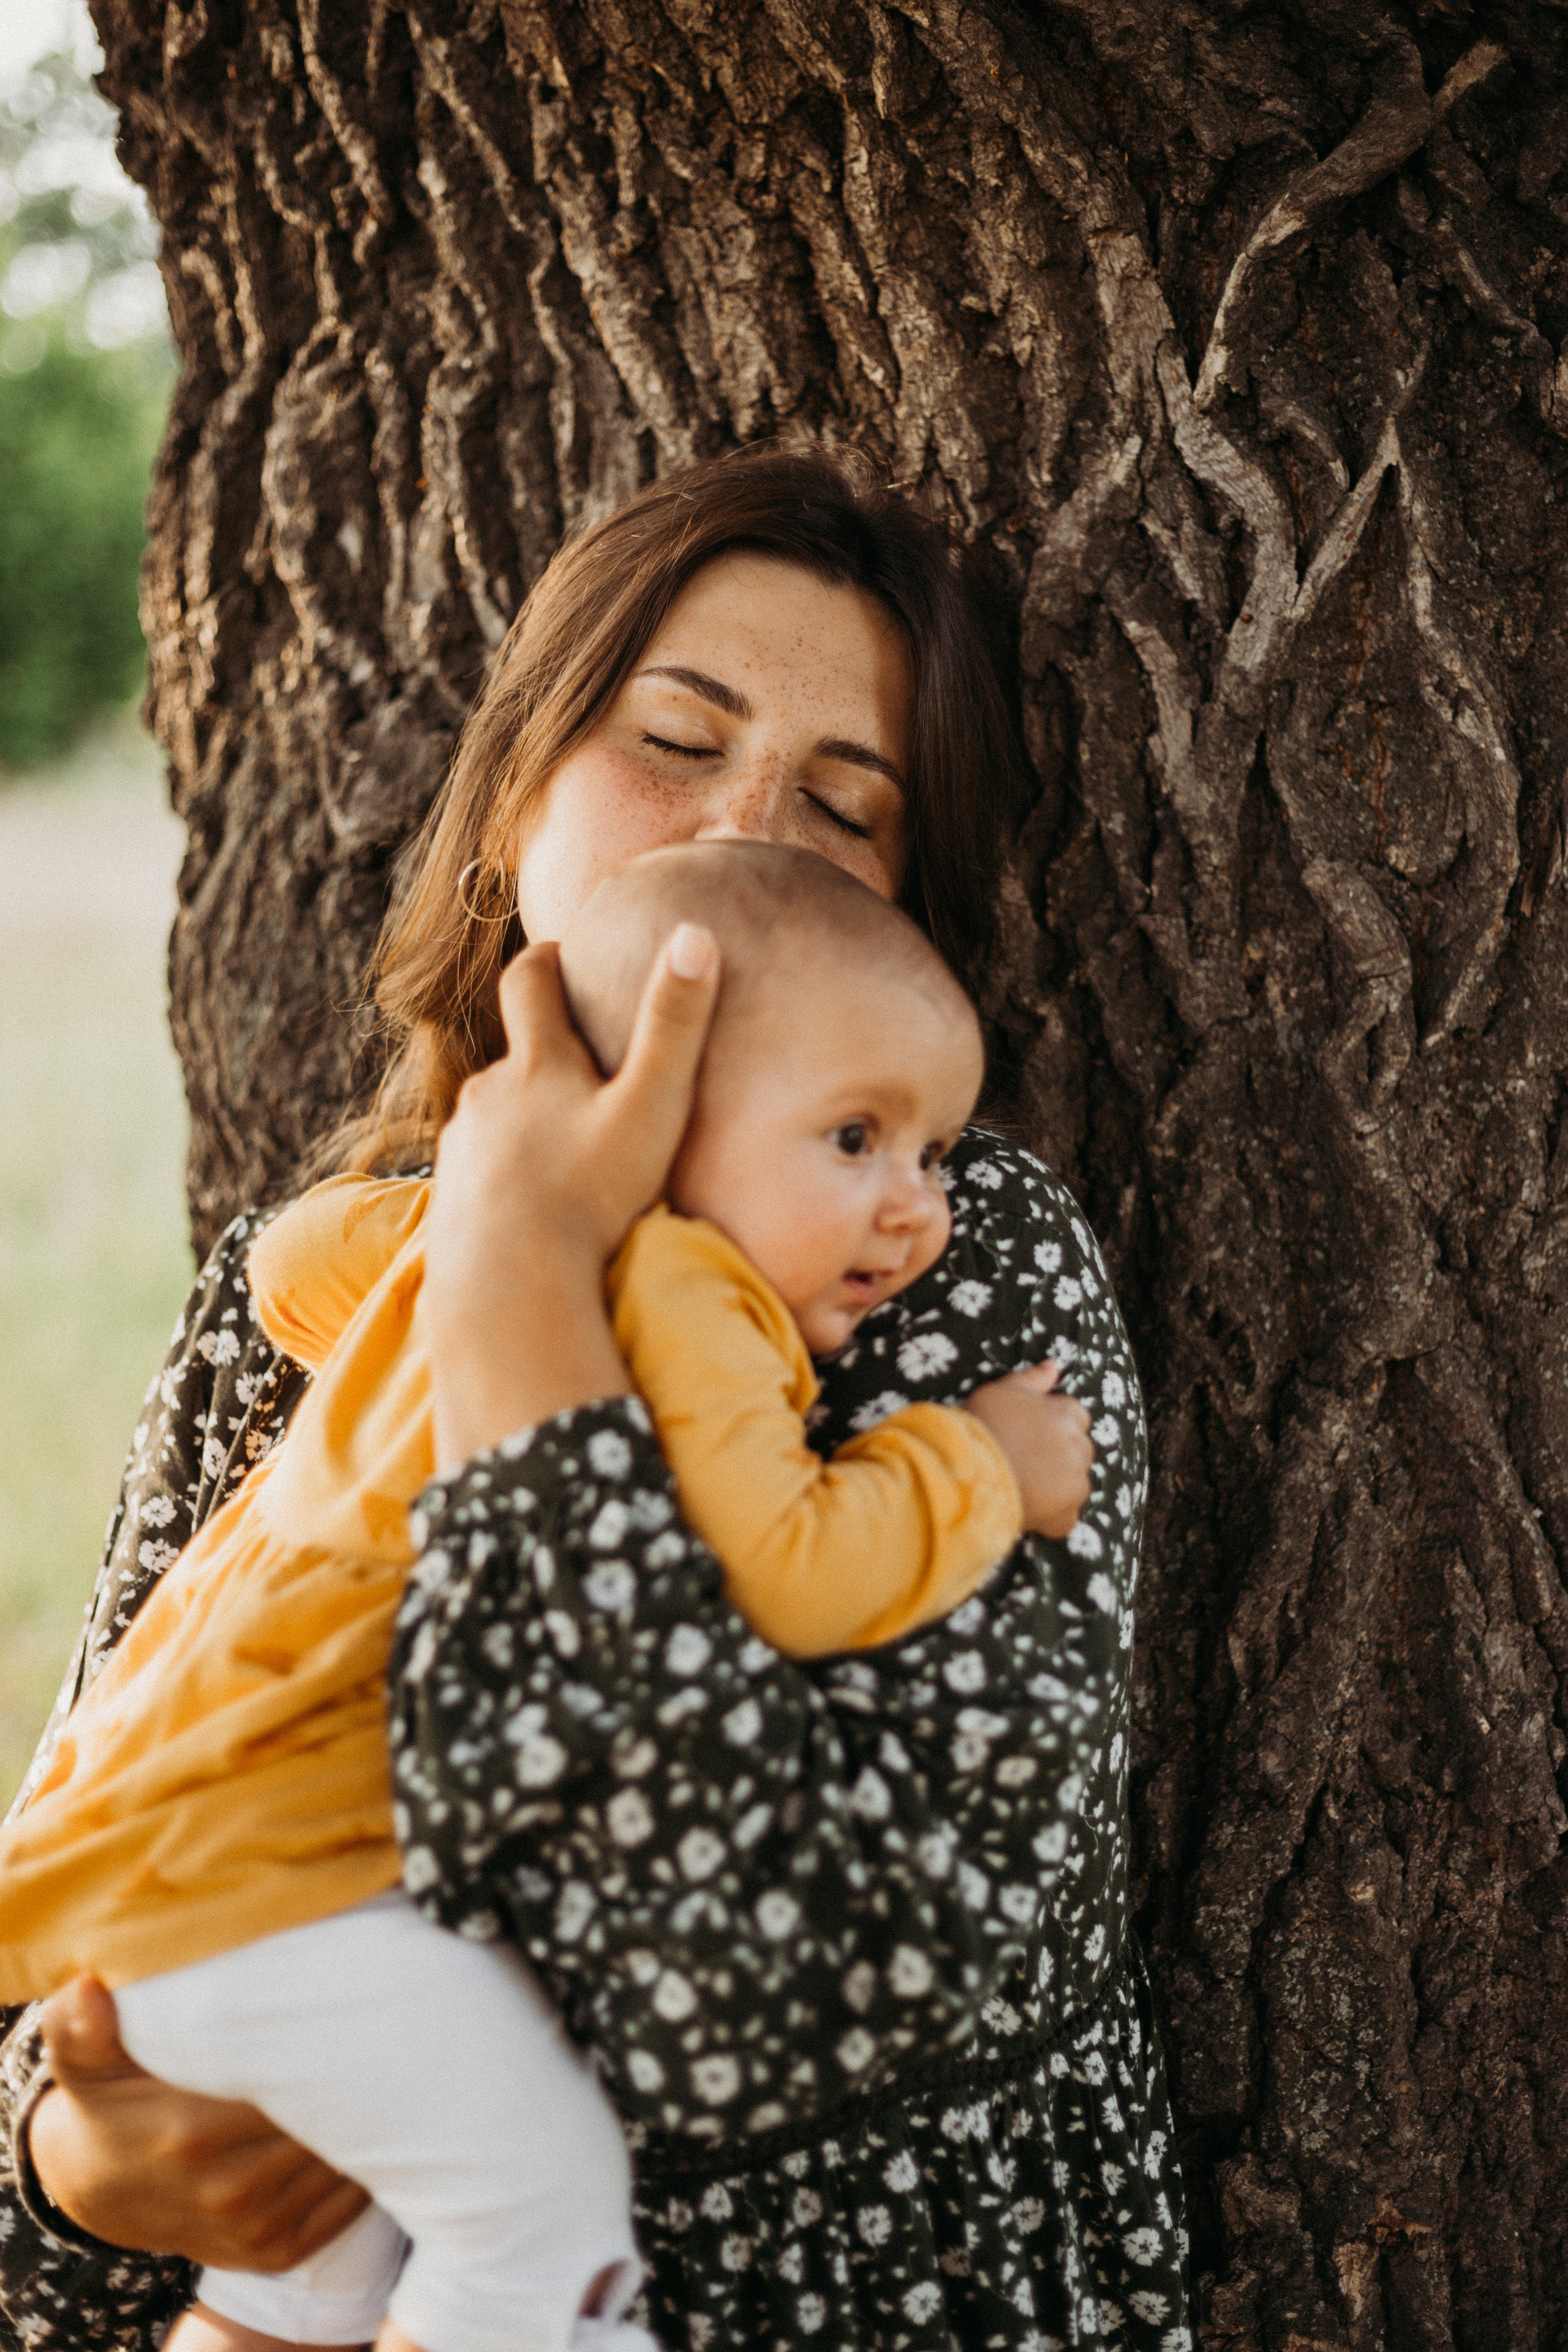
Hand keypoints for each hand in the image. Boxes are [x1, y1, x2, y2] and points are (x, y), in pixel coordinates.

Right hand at [29, 1975, 367, 2269]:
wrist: (105, 2191)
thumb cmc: (108, 2105)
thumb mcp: (85, 2061)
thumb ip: (80, 2026)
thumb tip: (87, 1990)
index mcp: (191, 2131)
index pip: (290, 2076)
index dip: (323, 2039)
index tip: (345, 2002)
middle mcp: (230, 2189)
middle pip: (327, 2118)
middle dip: (355, 2073)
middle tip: (376, 2025)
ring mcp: (257, 2229)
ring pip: (345, 2159)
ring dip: (366, 2117)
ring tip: (376, 2065)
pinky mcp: (279, 2252)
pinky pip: (348, 2203)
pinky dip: (364, 2165)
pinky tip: (363, 2124)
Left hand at [424, 925, 719, 1466]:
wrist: (507, 1285)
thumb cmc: (589, 1196)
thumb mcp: (650, 1108)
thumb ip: (673, 1026)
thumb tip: (694, 935)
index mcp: (536, 1064)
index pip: (529, 980)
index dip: (549, 959)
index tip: (566, 954)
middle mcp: (488, 1094)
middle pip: (515, 1053)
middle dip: (546, 1050)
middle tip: (587, 1062)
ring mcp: (463, 1146)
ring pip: (499, 1114)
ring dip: (529, 1118)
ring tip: (571, 1147)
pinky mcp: (451, 1196)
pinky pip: (483, 1168)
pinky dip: (510, 1172)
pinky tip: (537, 1203)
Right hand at [965, 1363, 1093, 1538]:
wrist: (967, 1470)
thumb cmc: (982, 1425)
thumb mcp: (1002, 1391)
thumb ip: (1032, 1378)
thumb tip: (1055, 1365)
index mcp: (1067, 1414)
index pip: (1075, 1415)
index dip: (1051, 1425)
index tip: (1029, 1433)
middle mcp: (1078, 1446)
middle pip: (1078, 1450)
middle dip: (1057, 1455)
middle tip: (1023, 1460)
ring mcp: (1075, 1482)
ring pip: (1074, 1483)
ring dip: (1056, 1486)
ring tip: (1022, 1485)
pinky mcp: (1065, 1514)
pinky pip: (1065, 1518)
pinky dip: (1051, 1518)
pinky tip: (1027, 1511)